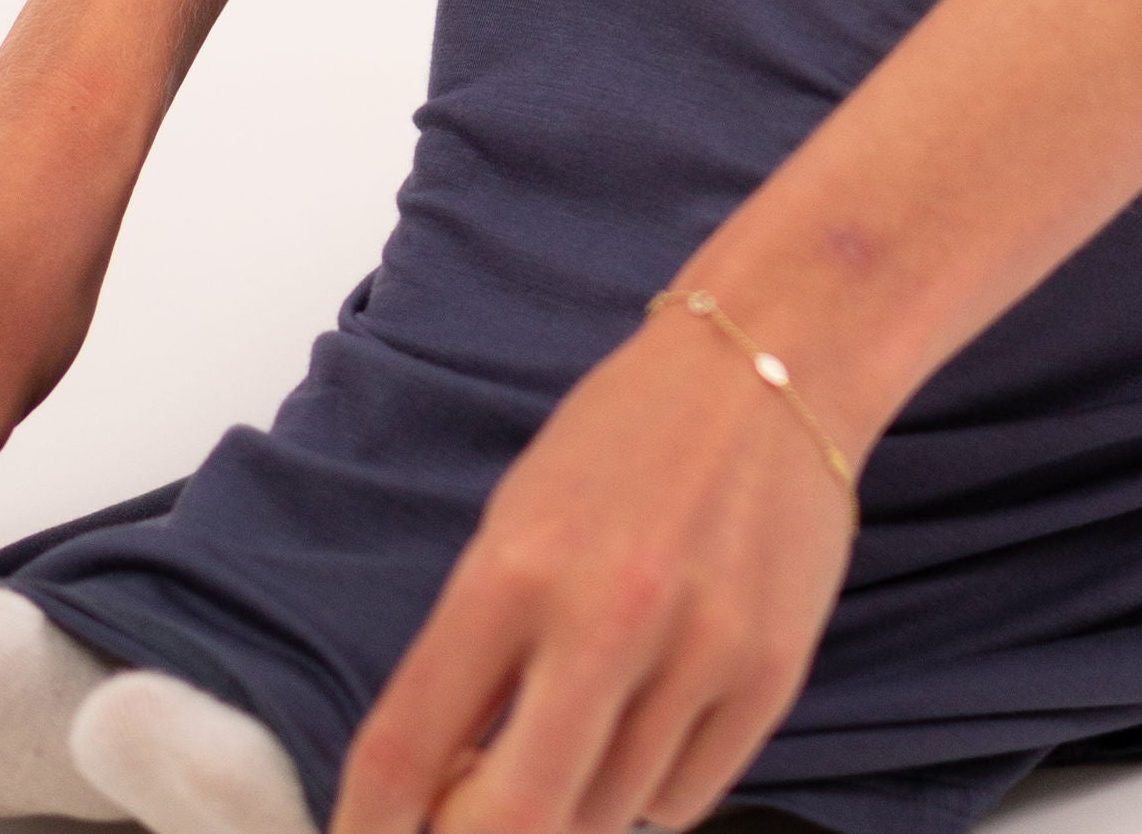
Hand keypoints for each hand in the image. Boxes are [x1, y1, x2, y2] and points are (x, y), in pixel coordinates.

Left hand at [331, 303, 860, 833]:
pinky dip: (649, 790)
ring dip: (573, 803)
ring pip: (603, 821)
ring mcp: (696, 651)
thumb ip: (478, 649)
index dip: (368, 827)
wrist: (773, 355)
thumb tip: (441, 787)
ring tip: (586, 723)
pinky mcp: (770, 674)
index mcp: (516, 568)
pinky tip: (652, 715)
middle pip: (511, 822)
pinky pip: (681, 802)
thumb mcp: (520, 516)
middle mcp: (605, 615)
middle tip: (473, 813)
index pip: (406, 744)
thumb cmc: (631, 435)